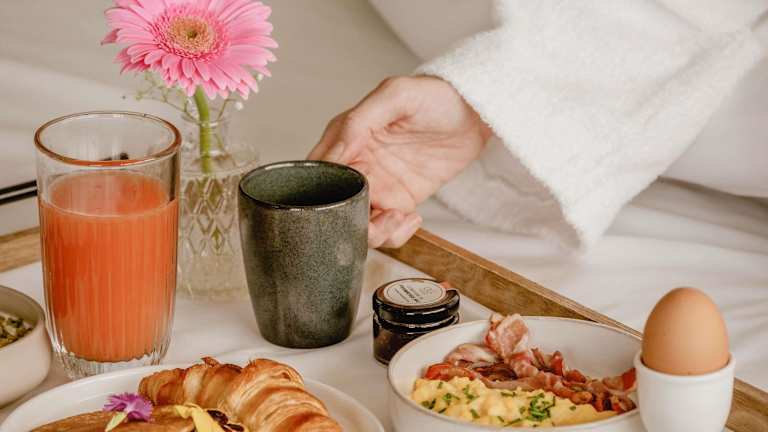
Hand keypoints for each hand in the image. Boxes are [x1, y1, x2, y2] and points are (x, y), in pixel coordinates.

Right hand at [308, 76, 490, 247]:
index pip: (319, 172)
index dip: (326, 191)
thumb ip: (360, 120)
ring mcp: (378, 185)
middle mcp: (356, 164)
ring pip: (357, 223)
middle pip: (334, 205)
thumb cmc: (435, 95)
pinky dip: (395, 233)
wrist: (475, 113)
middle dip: (349, 220)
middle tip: (378, 216)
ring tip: (399, 217)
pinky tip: (413, 218)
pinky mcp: (399, 200)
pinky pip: (386, 228)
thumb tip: (335, 152)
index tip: (346, 199)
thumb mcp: (397, 95)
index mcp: (345, 137)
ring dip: (374, 232)